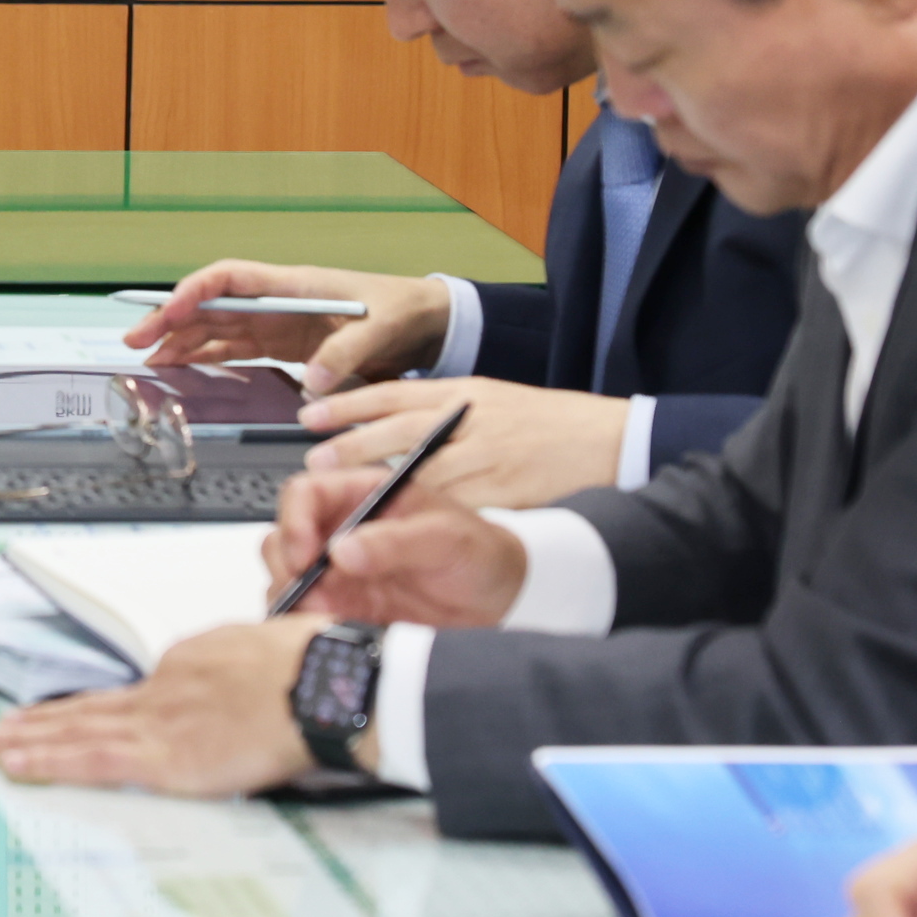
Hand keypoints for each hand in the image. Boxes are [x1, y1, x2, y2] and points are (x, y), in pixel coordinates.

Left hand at [0, 620, 329, 795]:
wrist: (321, 685)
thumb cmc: (310, 672)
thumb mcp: (266, 657)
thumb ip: (238, 676)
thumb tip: (238, 690)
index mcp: (187, 668)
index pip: (132, 696)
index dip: (94, 711)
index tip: (70, 719)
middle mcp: (162, 690)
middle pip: (88, 709)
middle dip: (38, 720)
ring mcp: (158, 724)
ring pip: (76, 732)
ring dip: (26, 739)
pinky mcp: (163, 758)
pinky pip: (91, 762)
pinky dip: (48, 762)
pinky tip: (17, 764)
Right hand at [124, 262, 452, 392]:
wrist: (421, 321)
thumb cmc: (400, 311)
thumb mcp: (381, 330)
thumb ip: (346, 353)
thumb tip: (312, 380)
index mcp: (292, 285)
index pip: (230, 279)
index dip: (196, 292)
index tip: (171, 310)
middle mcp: (275, 301)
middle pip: (210, 304)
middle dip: (170, 318)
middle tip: (136, 340)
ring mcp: (275, 323)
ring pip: (213, 327)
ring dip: (179, 340)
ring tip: (147, 360)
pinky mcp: (281, 345)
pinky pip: (231, 348)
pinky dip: (203, 356)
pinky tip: (180, 367)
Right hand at [267, 476, 530, 626]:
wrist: (501, 600)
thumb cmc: (479, 551)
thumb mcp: (446, 537)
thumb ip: (395, 541)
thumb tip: (342, 550)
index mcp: (362, 494)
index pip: (305, 493)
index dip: (294, 520)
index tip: (305, 555)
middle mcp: (341, 528)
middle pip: (284, 536)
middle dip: (286, 564)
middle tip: (305, 591)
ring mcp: (339, 569)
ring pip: (286, 574)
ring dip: (291, 594)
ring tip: (319, 614)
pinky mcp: (344, 605)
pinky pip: (306, 610)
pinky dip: (305, 620)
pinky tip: (327, 628)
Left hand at [303, 378, 631, 508]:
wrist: (606, 440)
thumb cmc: (545, 424)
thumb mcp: (489, 401)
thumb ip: (441, 411)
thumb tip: (383, 423)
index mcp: (463, 391)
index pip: (393, 392)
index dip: (347, 404)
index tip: (310, 414)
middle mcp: (470, 418)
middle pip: (398, 429)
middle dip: (352, 445)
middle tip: (315, 462)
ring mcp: (487, 454)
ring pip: (422, 469)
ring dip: (379, 483)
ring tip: (345, 496)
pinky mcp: (504, 489)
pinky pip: (456, 504)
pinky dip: (424, 514)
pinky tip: (398, 524)